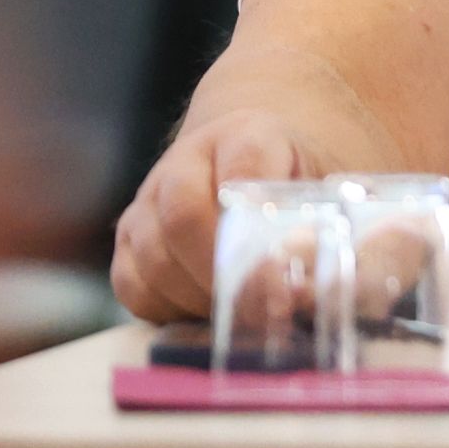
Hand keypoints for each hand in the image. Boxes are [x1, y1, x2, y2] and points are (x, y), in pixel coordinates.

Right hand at [110, 112, 328, 322]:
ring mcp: (151, 195)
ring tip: (234, 313)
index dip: (256, 229)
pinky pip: (130, 283)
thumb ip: (318, 232)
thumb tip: (305, 294)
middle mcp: (188, 157)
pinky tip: (200, 312)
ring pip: (153, 254)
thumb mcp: (320, 189)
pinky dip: (165, 308)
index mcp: (246, 133)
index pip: (242, 170)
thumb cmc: (292, 181)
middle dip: (218, 272)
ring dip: (194, 296)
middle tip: (252, 307)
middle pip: (183, 216)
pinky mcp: (128, 234)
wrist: (249, 160)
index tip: (278, 273)